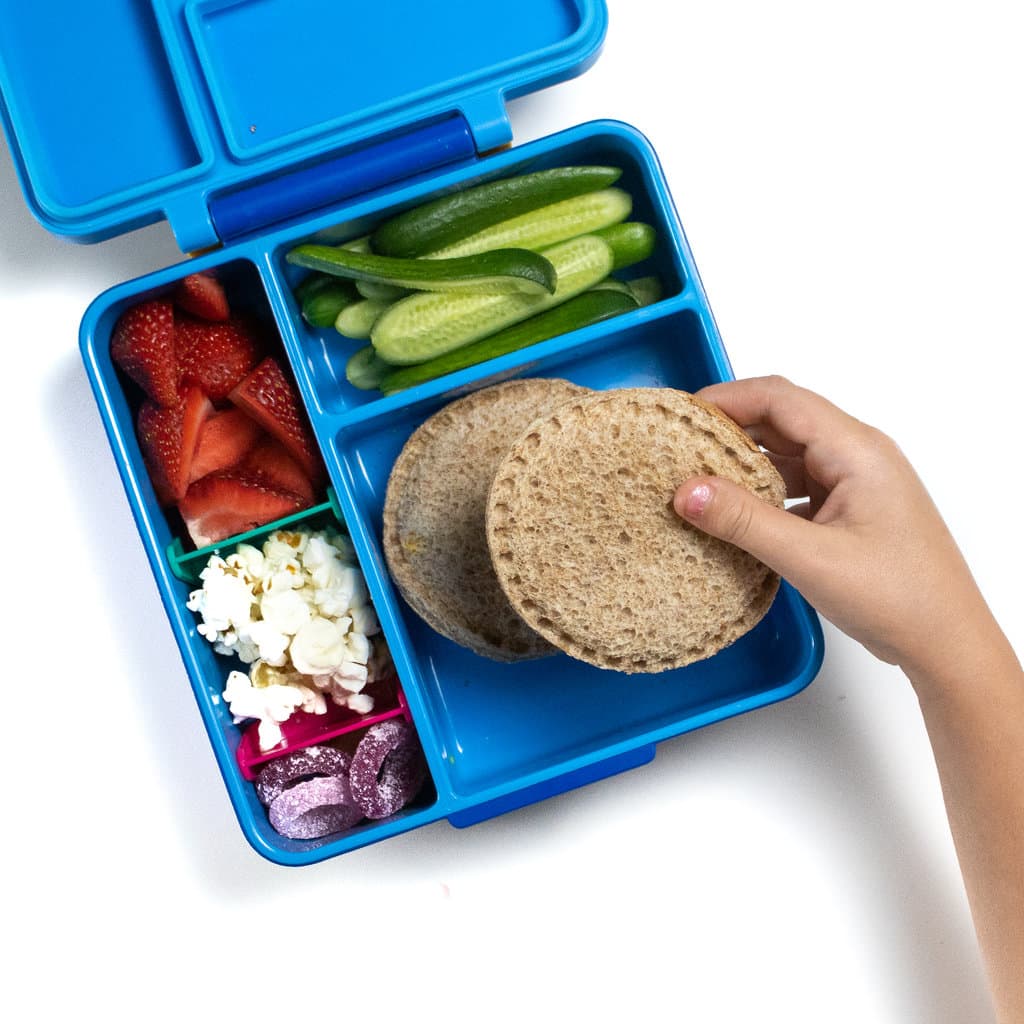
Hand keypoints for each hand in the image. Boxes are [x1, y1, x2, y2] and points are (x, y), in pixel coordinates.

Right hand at [673, 375, 989, 679]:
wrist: (946, 642)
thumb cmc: (898, 597)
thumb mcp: (811, 558)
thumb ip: (745, 521)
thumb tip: (686, 491)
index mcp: (856, 450)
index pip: (780, 399)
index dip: (726, 398)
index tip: (680, 418)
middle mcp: (857, 454)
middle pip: (782, 419)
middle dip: (727, 428)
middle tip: (676, 448)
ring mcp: (854, 481)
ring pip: (787, 452)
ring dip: (742, 461)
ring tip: (695, 478)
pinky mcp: (848, 507)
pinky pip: (795, 483)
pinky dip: (760, 490)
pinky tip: (733, 511)